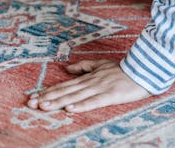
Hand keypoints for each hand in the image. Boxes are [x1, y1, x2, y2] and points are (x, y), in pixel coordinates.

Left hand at [27, 59, 150, 112]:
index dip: (48, 91)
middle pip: (64, 91)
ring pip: (74, 96)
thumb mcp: (99, 65)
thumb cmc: (121, 70)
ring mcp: (99, 88)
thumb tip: (66, 69)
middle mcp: (89, 82)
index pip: (63, 86)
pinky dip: (81, 105)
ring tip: (43, 106)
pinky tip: (70, 109)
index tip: (33, 97)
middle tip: (31, 103)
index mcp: (86, 78)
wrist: (143, 69)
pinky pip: (94, 101)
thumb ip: (82, 67)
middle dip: (47, 98)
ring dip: (58, 102)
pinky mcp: (110, 95)